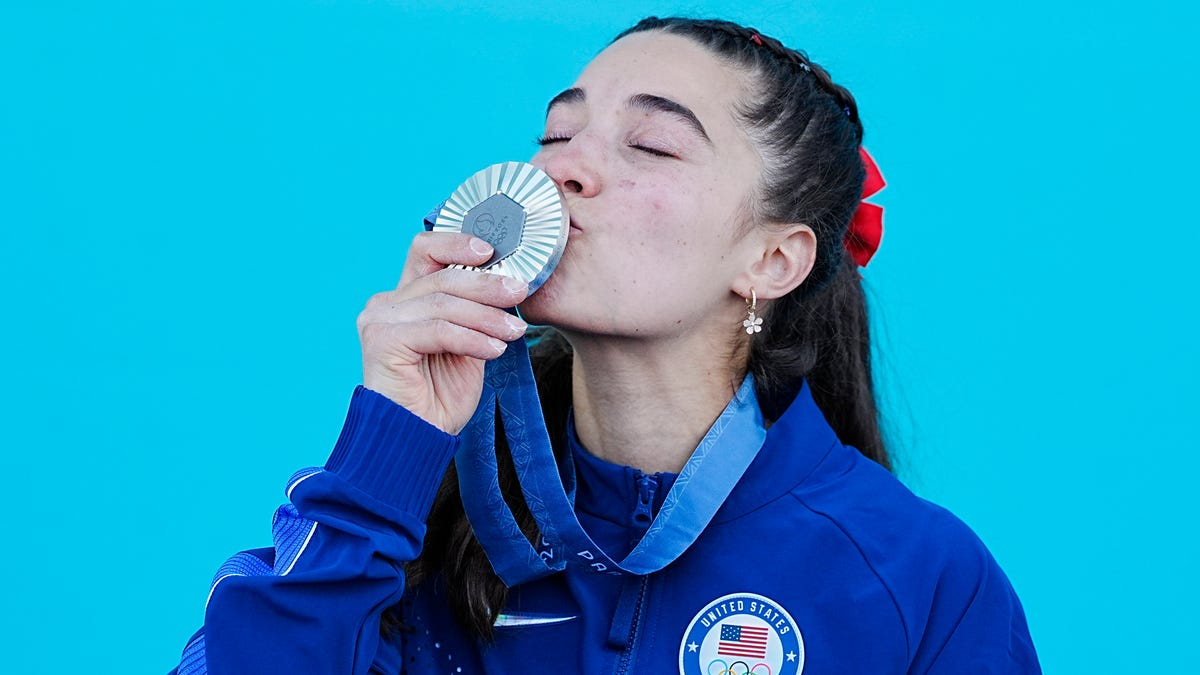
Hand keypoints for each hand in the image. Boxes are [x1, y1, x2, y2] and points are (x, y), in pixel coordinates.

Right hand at [357, 232, 528, 433]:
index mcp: (404, 298)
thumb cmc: (440, 396)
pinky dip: (472, 339)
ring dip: (486, 317)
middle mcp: (386, 304)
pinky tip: (494, 351)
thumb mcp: (467, 345)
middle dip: (487, 284)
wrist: (416, 438)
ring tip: (515, 333)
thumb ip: (476, 314)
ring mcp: (380, 320)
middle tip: (519, 292)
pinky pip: (438, 330)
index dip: (458, 242)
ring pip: (444, 303)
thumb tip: (509, 285)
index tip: (493, 251)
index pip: (426, 250)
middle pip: (442, 276)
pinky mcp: (382, 341)